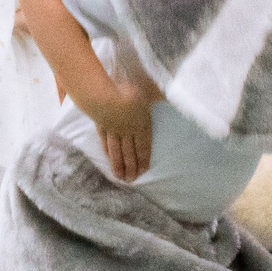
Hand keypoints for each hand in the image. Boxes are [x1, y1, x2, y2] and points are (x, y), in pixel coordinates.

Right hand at [87, 61, 162, 180]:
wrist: (102, 95)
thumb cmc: (128, 91)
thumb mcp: (149, 90)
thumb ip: (159, 94)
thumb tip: (171, 95)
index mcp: (141, 124)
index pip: (144, 146)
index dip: (143, 160)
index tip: (142, 171)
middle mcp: (127, 131)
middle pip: (130, 152)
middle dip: (131, 167)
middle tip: (130, 180)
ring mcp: (113, 130)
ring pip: (117, 151)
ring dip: (118, 165)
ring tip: (119, 177)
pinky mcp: (100, 127)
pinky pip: (105, 142)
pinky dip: (107, 152)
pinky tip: (108, 157)